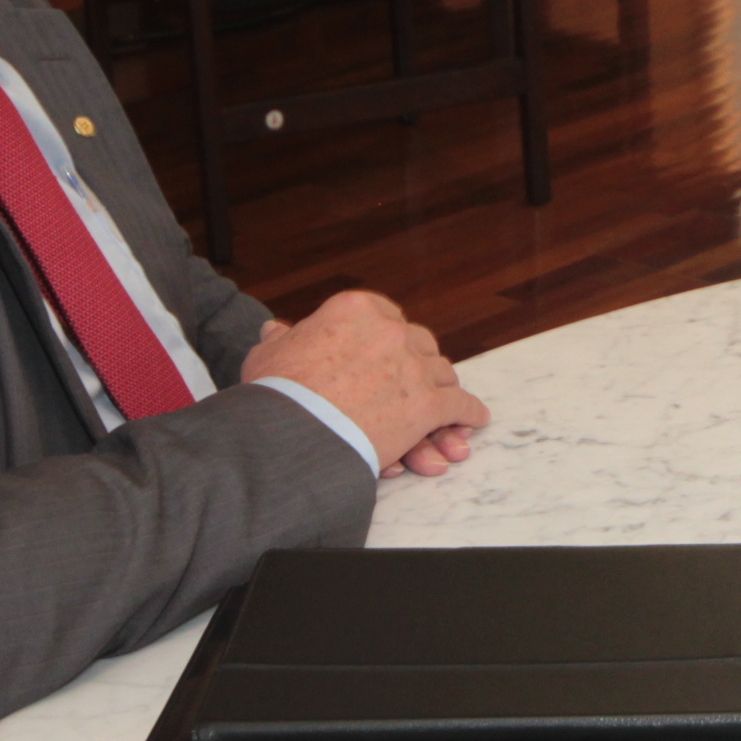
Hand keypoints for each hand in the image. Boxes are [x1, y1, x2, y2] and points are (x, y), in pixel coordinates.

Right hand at [242, 291, 487, 475]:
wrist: (292, 430)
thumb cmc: (276, 392)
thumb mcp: (267, 355)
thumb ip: (280, 339)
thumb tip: (275, 329)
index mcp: (356, 310)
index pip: (385, 316)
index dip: (387, 336)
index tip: (387, 350)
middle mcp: (391, 332)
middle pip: (418, 342)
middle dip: (418, 360)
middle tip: (417, 377)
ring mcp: (413, 367)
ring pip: (441, 372)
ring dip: (442, 386)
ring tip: (446, 399)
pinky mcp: (427, 405)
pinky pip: (459, 405)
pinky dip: (468, 412)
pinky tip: (473, 419)